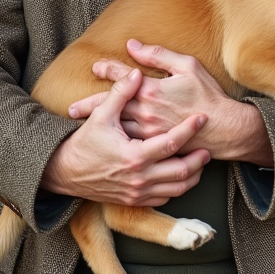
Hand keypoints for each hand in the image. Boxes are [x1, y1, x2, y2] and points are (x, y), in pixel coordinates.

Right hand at [40, 66, 211, 205]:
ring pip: (177, 189)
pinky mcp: (135, 201)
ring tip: (200, 161)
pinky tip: (181, 177)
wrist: (66, 172)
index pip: (171, 143)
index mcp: (134, 155)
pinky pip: (164, 198)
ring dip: (192, 175)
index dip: (189, 130)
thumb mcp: (100, 115)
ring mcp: (138, 192)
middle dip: (198, 159)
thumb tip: (137, 72)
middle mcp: (139, 178)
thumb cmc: (84, 142)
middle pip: (181, 171)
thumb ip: (121, 93)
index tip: (202, 118)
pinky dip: (177, 188)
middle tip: (208, 146)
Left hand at [68, 39, 273, 166]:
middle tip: (71, 109)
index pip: (123, 77)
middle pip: (111, 106)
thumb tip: (133, 45)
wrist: (224, 128)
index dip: (108, 70)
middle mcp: (146, 112)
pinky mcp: (155, 146)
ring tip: (81, 127)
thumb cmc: (208, 95)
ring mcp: (149, 131)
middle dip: (90, 105)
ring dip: (98, 125)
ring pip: (116, 127)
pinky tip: (105, 142)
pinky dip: (115, 140)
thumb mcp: (187, 65)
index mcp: (152, 90)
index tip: (96, 68)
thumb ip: (158, 54)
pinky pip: (129, 142)